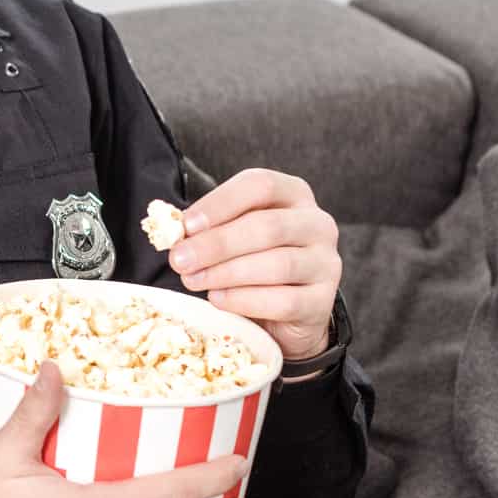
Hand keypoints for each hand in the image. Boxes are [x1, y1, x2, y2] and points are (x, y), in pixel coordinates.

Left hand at [170, 168, 340, 359]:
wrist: (285, 312)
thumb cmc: (252, 262)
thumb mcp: (232, 235)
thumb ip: (208, 227)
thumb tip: (172, 230)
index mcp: (293, 195)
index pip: (259, 185)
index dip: (220, 203)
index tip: (186, 225)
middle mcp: (317, 224)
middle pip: (266, 227)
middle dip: (216, 244)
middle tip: (180, 260)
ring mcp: (325, 263)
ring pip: (276, 264)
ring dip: (226, 273)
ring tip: (193, 280)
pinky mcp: (322, 301)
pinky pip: (283, 301)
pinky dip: (244, 300)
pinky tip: (218, 299)